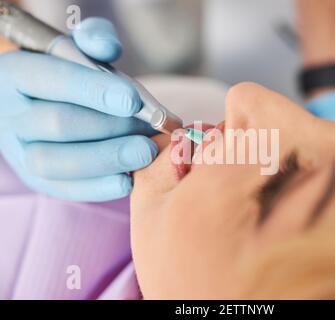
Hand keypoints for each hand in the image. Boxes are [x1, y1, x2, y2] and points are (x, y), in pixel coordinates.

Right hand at [0, 18, 157, 201]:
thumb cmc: (73, 75)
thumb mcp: (81, 48)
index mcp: (18, 73)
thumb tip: (108, 47)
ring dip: (108, 158)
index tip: (134, 101)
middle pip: (59, 124)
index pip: (51, 78)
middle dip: (112, 127)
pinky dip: (99, 188)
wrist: (53, 105)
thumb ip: (95, 39)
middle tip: (150, 127)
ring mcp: (22, 152)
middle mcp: (13, 115)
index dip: (94, 90)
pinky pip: (64, 190)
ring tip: (145, 151)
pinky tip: (129, 179)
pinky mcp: (39, 180)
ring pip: (55, 163)